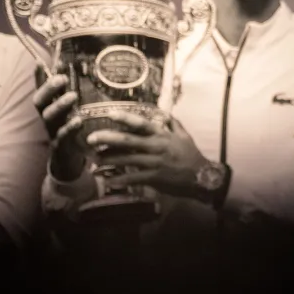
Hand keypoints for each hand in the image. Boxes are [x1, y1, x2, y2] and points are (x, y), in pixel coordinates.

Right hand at [32, 63, 85, 180]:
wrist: (68, 160)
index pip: (41, 89)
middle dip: (49, 88)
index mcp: (48, 108)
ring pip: (49, 117)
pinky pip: (62, 136)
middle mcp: (47, 118)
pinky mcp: (60, 145)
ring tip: (73, 96)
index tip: (39, 61)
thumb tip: (72, 72)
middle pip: (40, 101)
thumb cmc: (69, 130)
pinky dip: (69, 128)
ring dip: (60, 105)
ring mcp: (52, 131)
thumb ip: (68, 95)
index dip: (38, 77)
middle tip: (62, 78)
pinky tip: (78, 121)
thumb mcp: (68, 111)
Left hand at [86, 111, 212, 201]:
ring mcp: (155, 162)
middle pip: (128, 141)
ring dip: (109, 160)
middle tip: (91, 138)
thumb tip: (163, 112)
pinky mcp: (155, 177)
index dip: (125, 118)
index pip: (141, 124)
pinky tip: (108, 181)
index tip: (109, 113)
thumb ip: (173, 124)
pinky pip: (134, 178)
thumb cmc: (192, 155)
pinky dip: (121, 180)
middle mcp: (157, 147)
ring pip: (127, 160)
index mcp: (162, 135)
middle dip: (108, 139)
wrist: (202, 176)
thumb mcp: (184, 136)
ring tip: (94, 160)